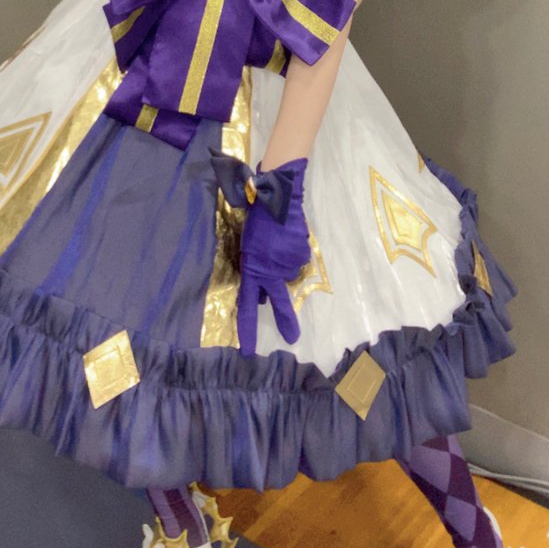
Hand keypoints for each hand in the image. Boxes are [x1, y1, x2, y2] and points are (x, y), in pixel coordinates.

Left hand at [210, 153, 310, 356]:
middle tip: (293, 339)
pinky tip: (289, 237)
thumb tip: (265, 296)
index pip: (247, 305)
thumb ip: (256, 270)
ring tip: (279, 241)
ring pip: (288, 273)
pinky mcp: (301, 254)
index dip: (247, 329)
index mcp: (252, 269)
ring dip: (285, 264)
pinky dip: (295, 252)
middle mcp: (270, 270)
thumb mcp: (249, 247)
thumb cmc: (256, 219)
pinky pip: (298, 259)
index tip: (248, 350)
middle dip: (286, 321)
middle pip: (278, 301)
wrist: (276, 196)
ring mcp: (287, 263)